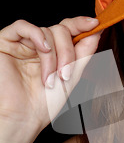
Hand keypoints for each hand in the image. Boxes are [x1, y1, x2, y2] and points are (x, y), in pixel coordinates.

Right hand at [0, 17, 101, 134]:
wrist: (24, 118)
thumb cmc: (44, 104)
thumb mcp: (72, 76)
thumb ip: (83, 53)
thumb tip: (96, 31)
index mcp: (54, 53)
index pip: (68, 31)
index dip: (81, 24)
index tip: (95, 23)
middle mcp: (38, 46)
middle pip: (60, 30)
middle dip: (68, 52)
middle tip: (66, 74)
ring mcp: (22, 44)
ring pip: (46, 31)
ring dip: (53, 56)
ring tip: (50, 78)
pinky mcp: (5, 43)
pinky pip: (22, 26)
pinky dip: (37, 35)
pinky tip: (43, 50)